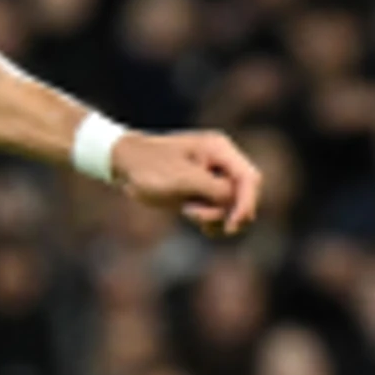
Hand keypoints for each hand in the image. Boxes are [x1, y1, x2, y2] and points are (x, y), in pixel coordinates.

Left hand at [111, 130, 262, 238]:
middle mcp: (222, 162)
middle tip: (199, 218)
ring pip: (233, 206)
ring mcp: (214, 177)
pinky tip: (196, 221)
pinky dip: (213, 221)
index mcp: (220, 150)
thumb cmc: (149, 167)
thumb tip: (236, 202)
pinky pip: (221, 212)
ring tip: (189, 213)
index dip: (246, 204)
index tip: (232, 225)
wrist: (124, 166)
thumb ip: (214, 189)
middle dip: (228, 212)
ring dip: (216, 217)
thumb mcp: (182, 179)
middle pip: (245, 195)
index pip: (250, 179)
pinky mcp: (204, 191)